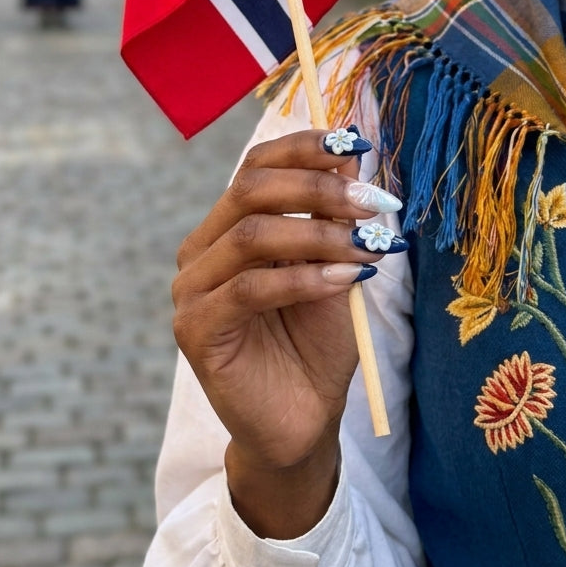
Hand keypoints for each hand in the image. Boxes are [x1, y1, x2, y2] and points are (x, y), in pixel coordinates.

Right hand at [172, 127, 402, 535]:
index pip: (256, 166)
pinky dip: (304, 277)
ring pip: (251, 235)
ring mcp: (191, 291)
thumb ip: (333, 215)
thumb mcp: (334, 264)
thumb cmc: (316, 342)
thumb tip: (350, 154)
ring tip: (368, 244)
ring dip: (319, 233)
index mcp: (226, 227)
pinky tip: (346, 277)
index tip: (358, 146)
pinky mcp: (195, 331)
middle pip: (250, 190)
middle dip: (319, 188)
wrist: (303, 420)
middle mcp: (200, 251)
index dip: (305, 148)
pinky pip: (250, 290)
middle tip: (374, 202)